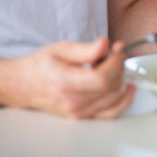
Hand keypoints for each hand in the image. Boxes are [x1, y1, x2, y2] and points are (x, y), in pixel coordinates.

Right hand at [3, 38, 134, 118]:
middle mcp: (72, 102)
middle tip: (116, 51)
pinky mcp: (83, 116)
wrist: (24, 84)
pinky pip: (110, 113)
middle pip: (111, 87)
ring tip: (115, 64)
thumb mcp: (62, 49)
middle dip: (120, 66)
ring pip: (114, 99)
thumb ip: (86, 49)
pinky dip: (123, 101)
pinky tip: (128, 88)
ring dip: (121, 79)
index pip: (102, 78)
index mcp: (65, 83)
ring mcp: (78, 112)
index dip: (116, 61)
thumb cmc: (42, 64)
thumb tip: (106, 44)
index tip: (118, 48)